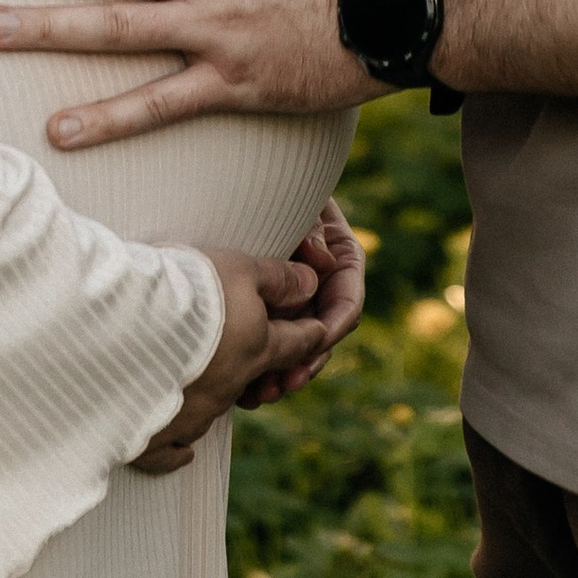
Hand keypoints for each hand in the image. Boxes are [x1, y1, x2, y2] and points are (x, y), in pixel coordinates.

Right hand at [130, 246, 326, 473]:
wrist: (123, 330)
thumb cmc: (186, 292)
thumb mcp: (240, 269)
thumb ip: (278, 278)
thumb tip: (312, 284)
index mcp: (256, 351)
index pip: (298, 344)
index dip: (312, 334)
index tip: (319, 332)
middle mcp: (229, 389)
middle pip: (253, 379)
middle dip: (257, 365)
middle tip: (256, 353)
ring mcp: (192, 418)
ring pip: (214, 412)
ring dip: (214, 396)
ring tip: (204, 382)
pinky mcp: (154, 437)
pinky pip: (172, 452)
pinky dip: (179, 450)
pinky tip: (185, 450)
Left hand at [238, 200, 365, 406]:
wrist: (230, 184)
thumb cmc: (265, 187)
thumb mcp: (293, 202)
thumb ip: (309, 229)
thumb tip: (324, 260)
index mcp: (337, 255)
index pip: (347, 297)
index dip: (334, 323)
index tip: (318, 340)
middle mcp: (320, 283)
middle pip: (323, 333)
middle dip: (307, 360)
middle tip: (287, 382)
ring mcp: (295, 300)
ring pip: (298, 346)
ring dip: (284, 372)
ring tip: (262, 394)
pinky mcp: (268, 313)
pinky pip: (271, 345)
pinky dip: (262, 367)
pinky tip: (244, 389)